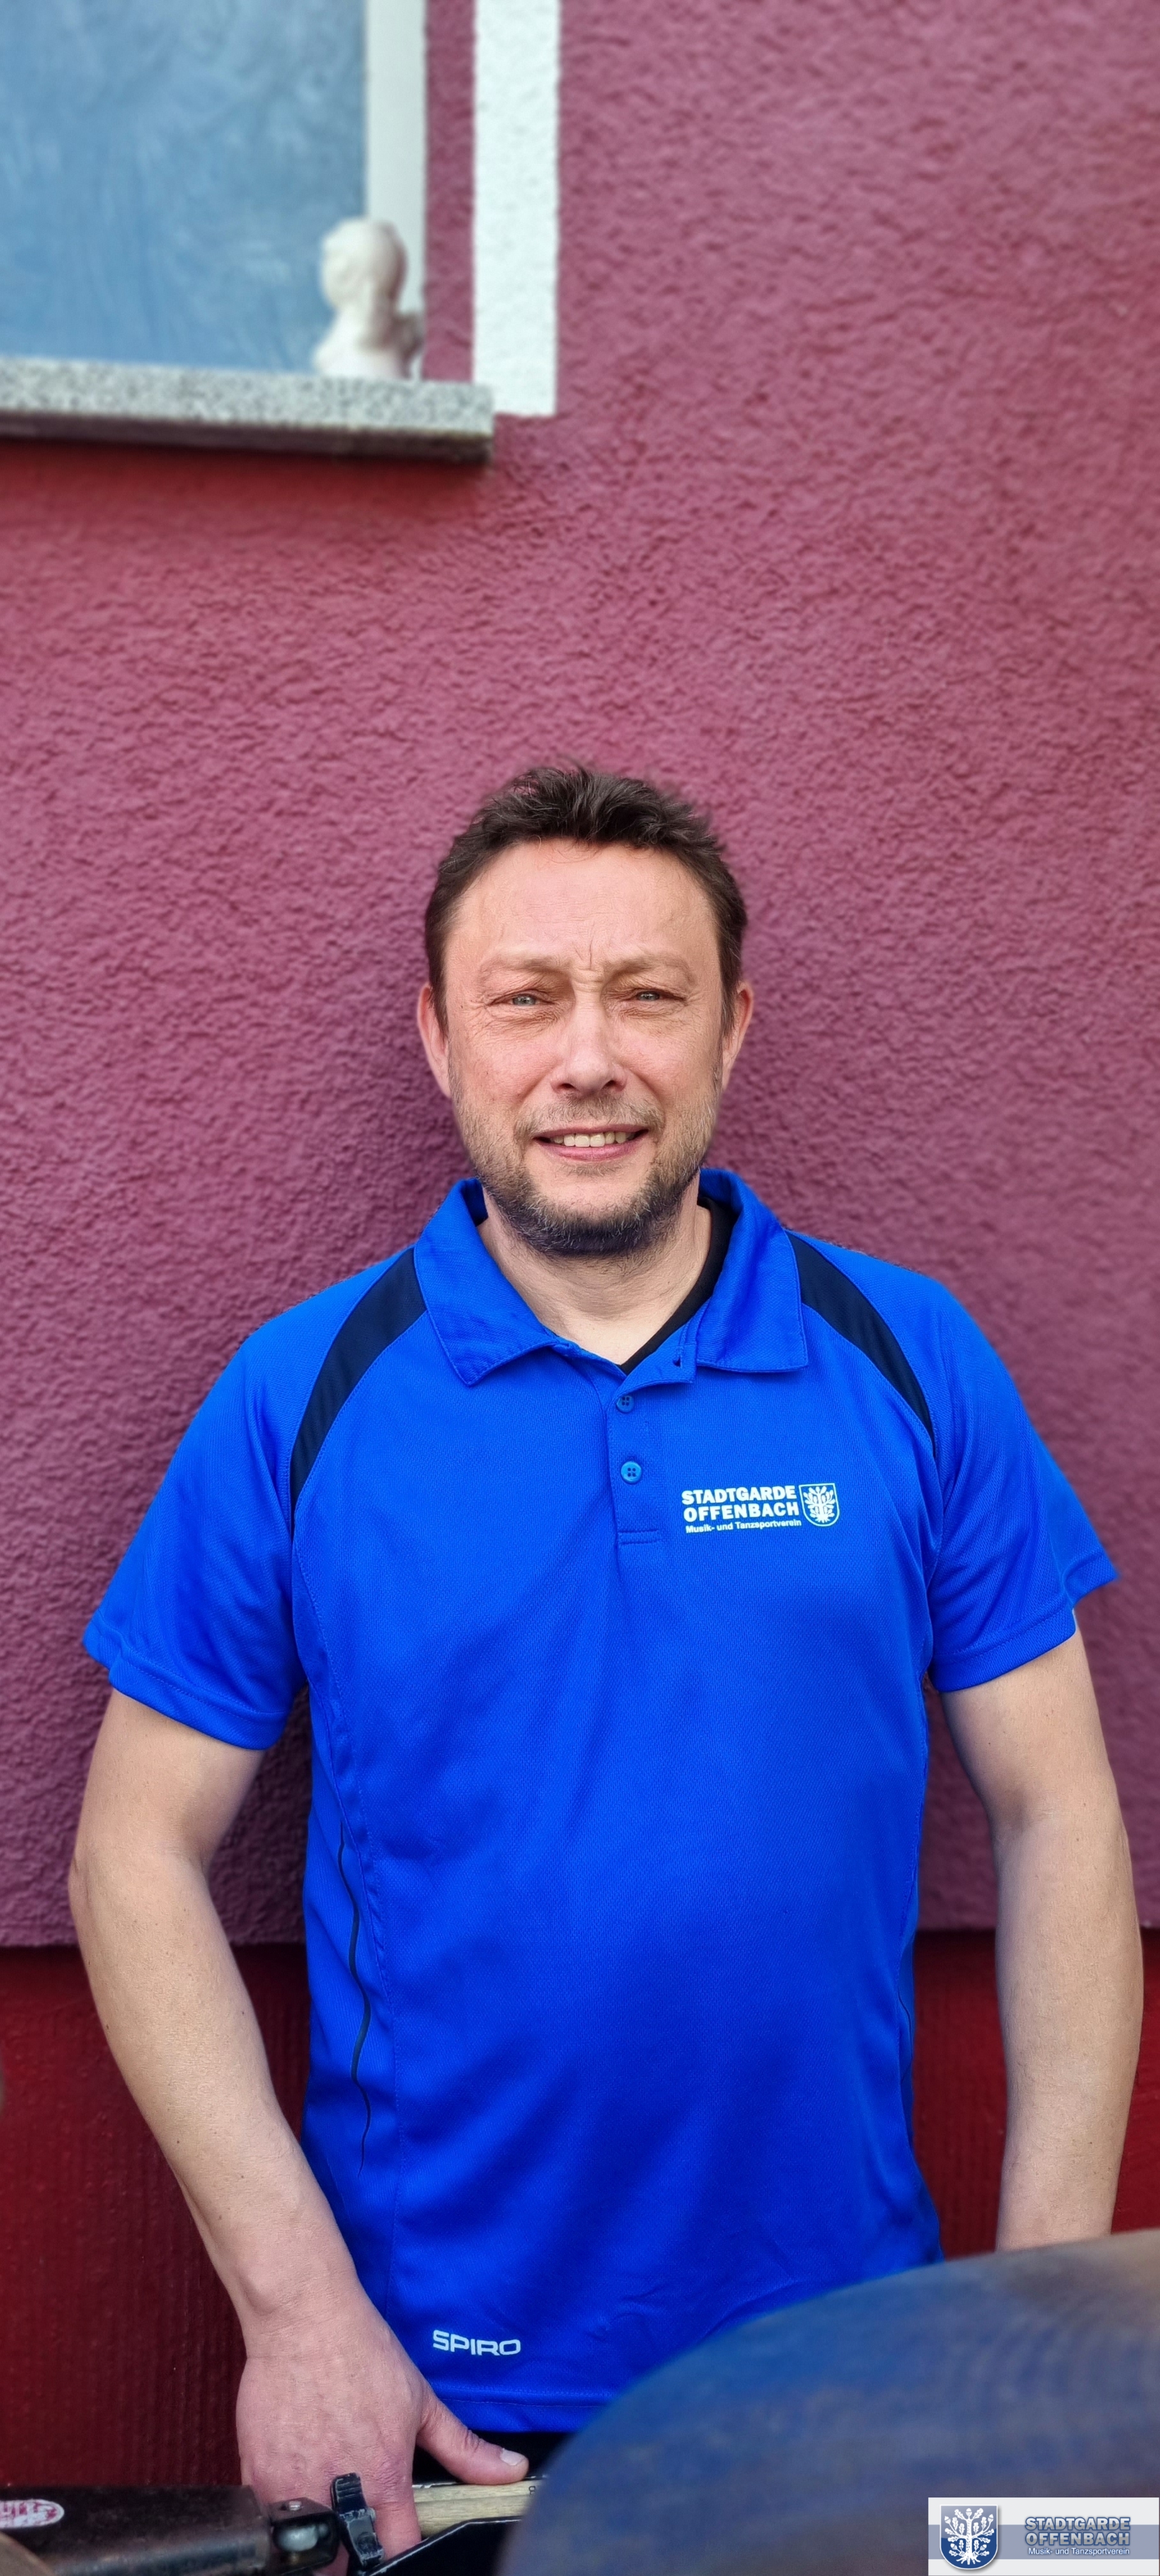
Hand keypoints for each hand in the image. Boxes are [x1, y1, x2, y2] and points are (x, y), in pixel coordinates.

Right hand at [236, 2279, 527, 2556]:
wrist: (305, 2317)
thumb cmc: (363, 2354)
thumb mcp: (422, 2401)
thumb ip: (465, 2449)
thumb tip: (513, 2472)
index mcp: (386, 2479)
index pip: (398, 2552)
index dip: (400, 2552)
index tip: (396, 2539)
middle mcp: (339, 2493)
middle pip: (345, 2564)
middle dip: (353, 2555)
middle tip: (357, 2529)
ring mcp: (293, 2488)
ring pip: (304, 2550)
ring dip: (319, 2535)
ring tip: (327, 2507)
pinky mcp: (257, 2476)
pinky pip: (267, 2518)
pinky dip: (282, 2511)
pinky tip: (295, 2484)